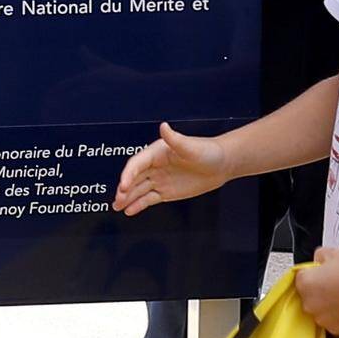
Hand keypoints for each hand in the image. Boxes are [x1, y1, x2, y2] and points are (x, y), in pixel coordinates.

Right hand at [113, 125, 228, 213]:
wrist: (221, 165)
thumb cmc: (207, 151)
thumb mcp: (191, 146)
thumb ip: (175, 139)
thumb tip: (163, 126)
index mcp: (156, 153)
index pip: (137, 164)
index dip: (128, 175)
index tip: (123, 186)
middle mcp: (154, 166)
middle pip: (134, 178)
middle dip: (124, 189)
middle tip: (118, 199)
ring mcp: (159, 180)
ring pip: (138, 190)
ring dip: (127, 198)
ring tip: (117, 207)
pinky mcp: (165, 192)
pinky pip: (148, 199)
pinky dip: (138, 205)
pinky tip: (129, 211)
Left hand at [286, 245, 338, 333]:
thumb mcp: (332, 252)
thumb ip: (317, 256)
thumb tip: (317, 261)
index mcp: (304, 283)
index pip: (300, 278)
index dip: (313, 274)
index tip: (322, 274)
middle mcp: (308, 303)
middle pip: (308, 295)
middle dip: (318, 290)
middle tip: (335, 283)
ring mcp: (320, 318)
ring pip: (319, 309)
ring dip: (327, 304)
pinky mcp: (333, 329)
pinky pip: (331, 320)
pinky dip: (337, 315)